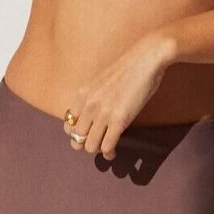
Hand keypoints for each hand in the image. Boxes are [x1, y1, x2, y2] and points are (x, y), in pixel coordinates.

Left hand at [63, 32, 175, 159]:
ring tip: (106, 150)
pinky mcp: (119, 120)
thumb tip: (96, 113)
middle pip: (76, 138)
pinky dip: (109, 153)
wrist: (145, 59)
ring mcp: (103, 113)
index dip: (77, 134)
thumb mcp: (101, 81)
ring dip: (97, 151)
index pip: (68, 124)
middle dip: (86, 145)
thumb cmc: (129, 69)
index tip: (88, 135)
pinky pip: (106, 146)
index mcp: (82, 94)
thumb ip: (94, 97)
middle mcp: (88, 105)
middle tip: (97, 144)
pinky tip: (113, 152)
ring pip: (90, 146)